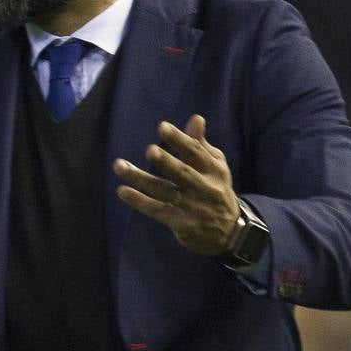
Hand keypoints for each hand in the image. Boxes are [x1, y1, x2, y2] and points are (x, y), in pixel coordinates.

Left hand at [112, 115, 239, 255]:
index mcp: (215, 170)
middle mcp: (206, 189)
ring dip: (141, 179)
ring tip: (120, 166)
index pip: (196, 153)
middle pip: (183, 174)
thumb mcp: (215, 167)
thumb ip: (201, 144)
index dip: (180, 140)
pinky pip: (158, 211)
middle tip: (149, 150)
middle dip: (166, 162)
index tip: (162, 127)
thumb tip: (196, 118)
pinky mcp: (182, 224)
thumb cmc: (215, 189)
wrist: (230, 232)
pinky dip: (140, 201)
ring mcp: (194, 208)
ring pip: (164, 192)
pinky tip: (122, 190)